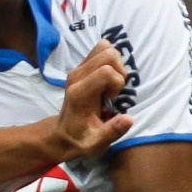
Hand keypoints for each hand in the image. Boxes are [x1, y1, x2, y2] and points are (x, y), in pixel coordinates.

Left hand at [50, 41, 135, 158]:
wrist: (62, 135)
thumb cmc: (80, 140)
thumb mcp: (96, 144)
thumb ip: (112, 132)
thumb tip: (129, 119)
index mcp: (79, 93)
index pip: (107, 71)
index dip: (117, 83)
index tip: (112, 100)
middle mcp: (76, 76)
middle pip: (108, 53)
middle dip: (119, 71)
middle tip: (113, 91)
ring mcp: (77, 68)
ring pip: (105, 47)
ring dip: (116, 64)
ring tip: (111, 85)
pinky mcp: (81, 66)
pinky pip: (101, 50)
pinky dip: (111, 61)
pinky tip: (107, 80)